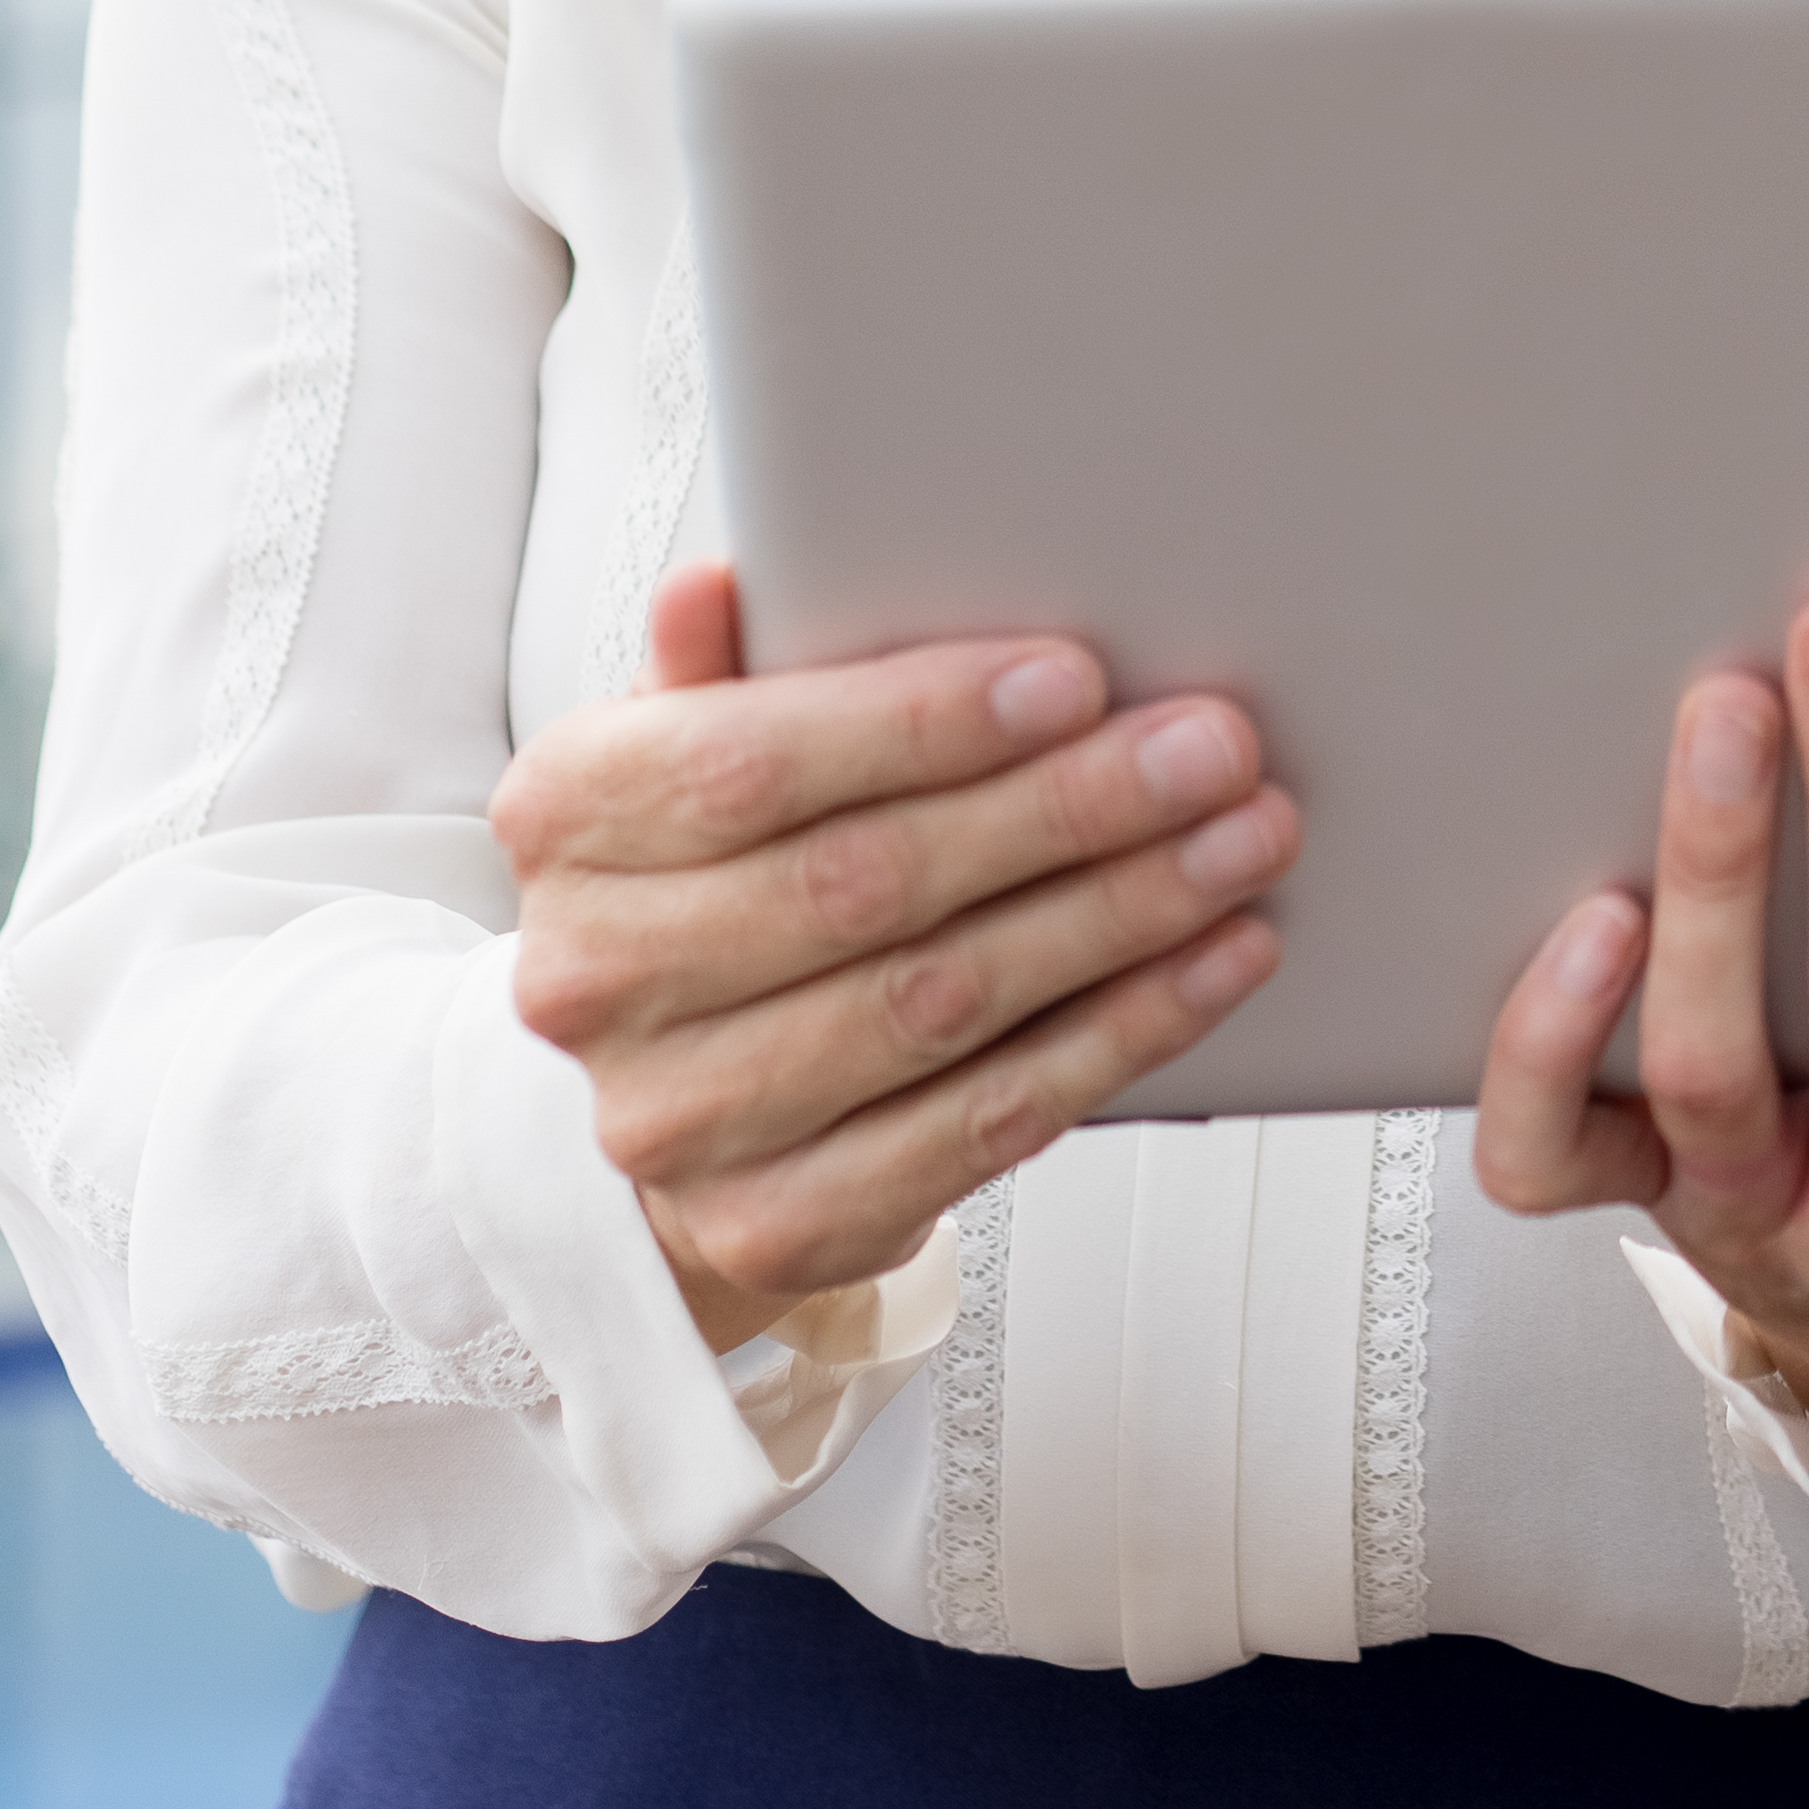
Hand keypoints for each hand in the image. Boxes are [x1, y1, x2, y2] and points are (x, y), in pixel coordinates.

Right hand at [493, 561, 1305, 1347]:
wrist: (675, 1090)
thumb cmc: (718, 874)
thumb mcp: (694, 743)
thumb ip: (723, 669)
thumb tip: (723, 585)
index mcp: (570, 821)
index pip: (751, 764)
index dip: (924, 723)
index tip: (1075, 679)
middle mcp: (600, 979)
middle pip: (866, 886)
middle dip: (1064, 810)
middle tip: (1210, 752)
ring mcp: (679, 1120)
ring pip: (940, 1004)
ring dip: (1119, 918)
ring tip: (1239, 842)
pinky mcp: (777, 1223)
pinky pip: (984, 1121)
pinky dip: (1120, 1035)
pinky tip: (1212, 963)